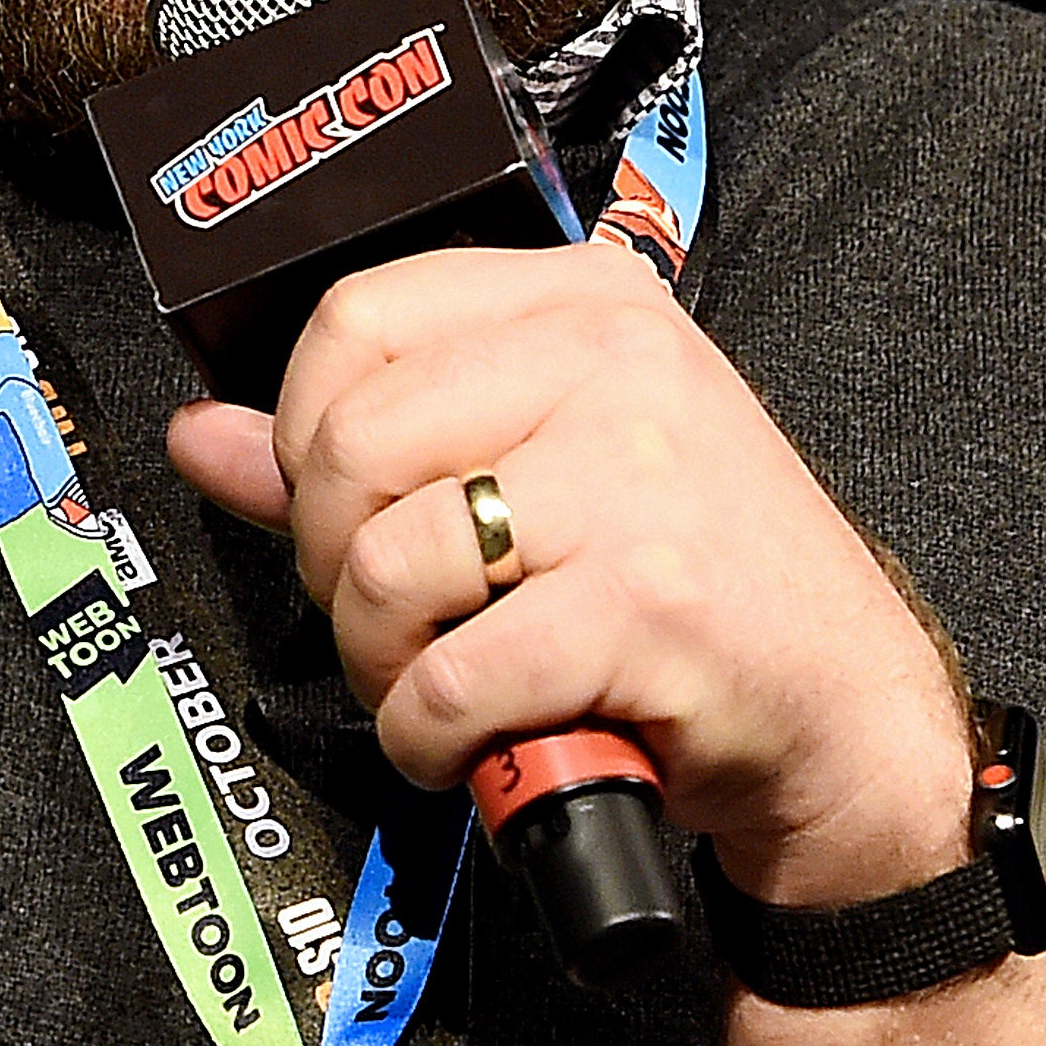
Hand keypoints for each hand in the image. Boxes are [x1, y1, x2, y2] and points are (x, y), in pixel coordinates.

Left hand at [167, 236, 967, 901]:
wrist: (844, 712)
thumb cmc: (693, 588)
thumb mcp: (544, 475)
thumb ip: (365, 452)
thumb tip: (201, 435)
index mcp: (585, 302)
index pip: (357, 318)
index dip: (304, 433)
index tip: (344, 510)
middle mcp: (615, 363)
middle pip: (349, 444)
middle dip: (331, 565)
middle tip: (392, 623)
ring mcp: (635, 478)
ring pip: (384, 561)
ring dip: (379, 663)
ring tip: (433, 686)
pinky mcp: (644, 602)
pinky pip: (448, 675)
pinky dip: (428, 737)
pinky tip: (469, 743)